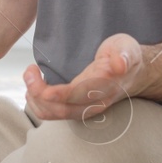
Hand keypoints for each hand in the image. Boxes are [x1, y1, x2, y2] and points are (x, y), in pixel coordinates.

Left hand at [23, 33, 145, 121]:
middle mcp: (94, 102)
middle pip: (63, 109)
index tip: (41, 86)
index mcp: (104, 86)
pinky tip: (34, 86)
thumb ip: (124, 55)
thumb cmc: (125, 56)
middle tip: (29, 71)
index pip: (79, 95)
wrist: (132, 73)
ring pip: (55, 114)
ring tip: (30, 76)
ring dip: (36, 100)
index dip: (59, 95)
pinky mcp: (77, 110)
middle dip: (39, 94)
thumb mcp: (127, 48)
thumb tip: (120, 64)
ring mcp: (85, 109)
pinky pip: (53, 113)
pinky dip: (38, 103)